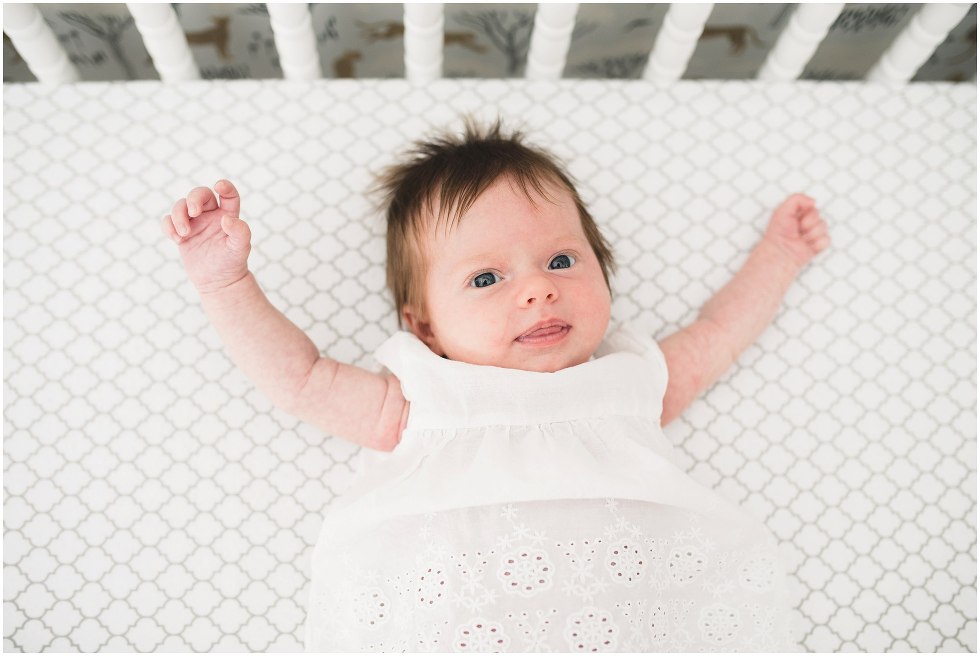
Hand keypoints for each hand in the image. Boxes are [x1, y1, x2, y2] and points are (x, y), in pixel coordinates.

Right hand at [162, 179, 251, 293]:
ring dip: (178, 215)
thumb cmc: (232, 262)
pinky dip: (168, 226)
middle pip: (199, 194)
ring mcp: (195, 223)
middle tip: (193, 212)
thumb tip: (227, 219)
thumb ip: (240, 231)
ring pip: (181, 205)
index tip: (219, 186)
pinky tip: (177, 239)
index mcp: (228, 215)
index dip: (225, 187)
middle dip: (193, 199)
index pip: (228, 195)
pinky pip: (168, 220)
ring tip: (184, 234)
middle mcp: (211, 215)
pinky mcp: (181, 233)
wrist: (218, 281)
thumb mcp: (240, 248)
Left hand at [762, 193, 829, 268]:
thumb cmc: (778, 233)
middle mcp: (806, 223)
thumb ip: (797, 199)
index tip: (795, 218)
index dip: (805, 212)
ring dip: (811, 233)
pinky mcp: (817, 246)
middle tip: (797, 230)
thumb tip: (813, 202)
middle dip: (807, 222)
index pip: (811, 207)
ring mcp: (813, 235)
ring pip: (823, 227)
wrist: (780, 253)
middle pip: (818, 216)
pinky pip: (826, 240)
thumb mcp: (782, 210)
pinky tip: (807, 246)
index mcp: (799, 214)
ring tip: (800, 239)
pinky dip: (817, 243)